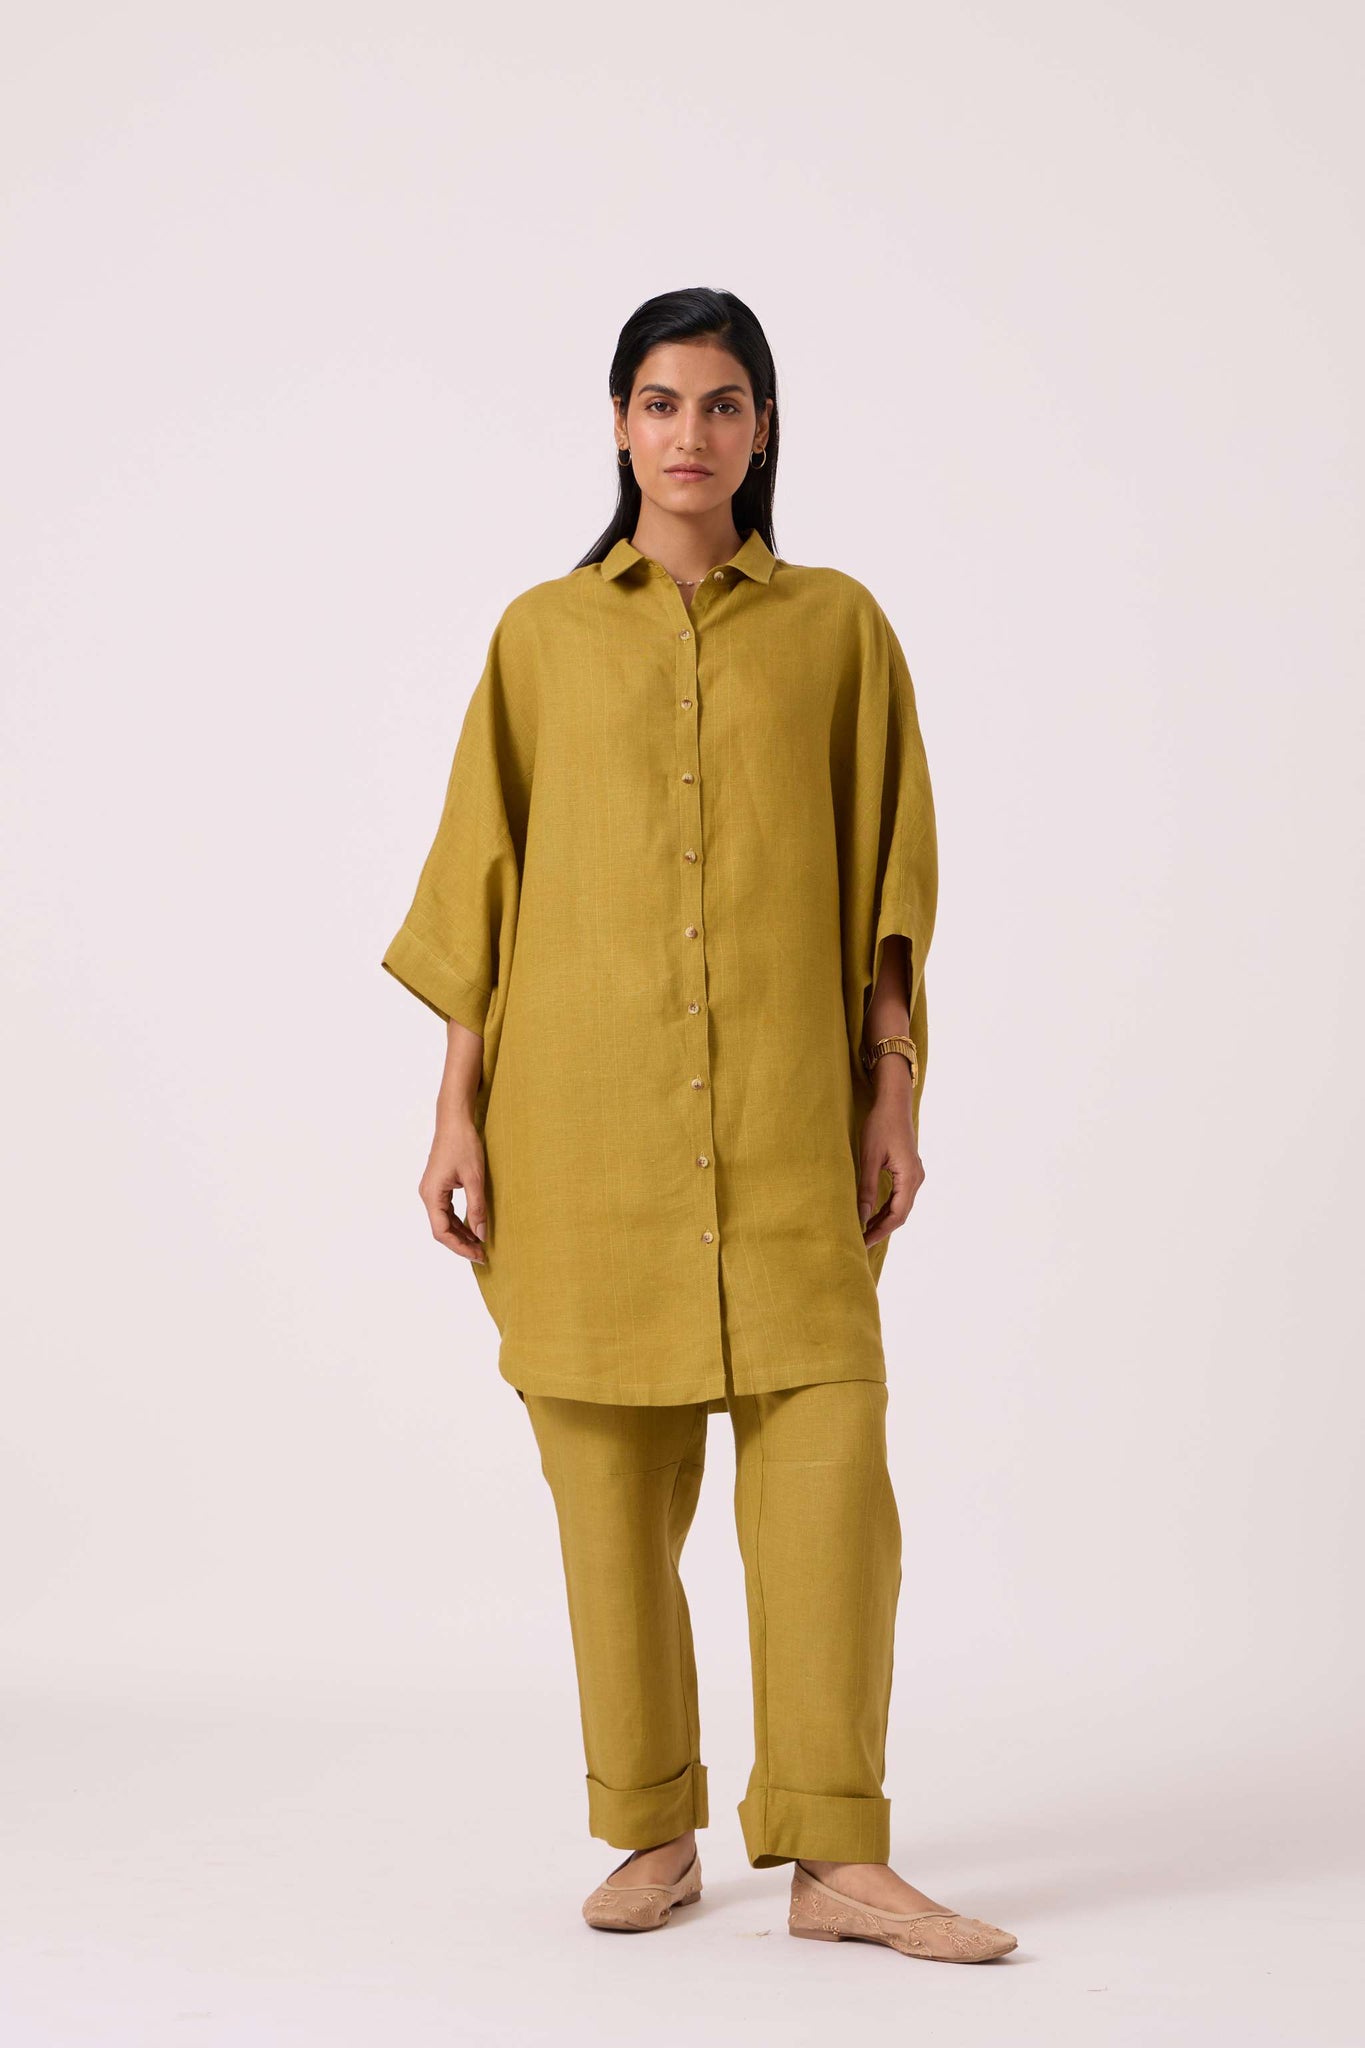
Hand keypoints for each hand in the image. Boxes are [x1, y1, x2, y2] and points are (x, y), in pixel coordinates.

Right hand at [419, 1116, 488, 1263]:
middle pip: (441, 1229)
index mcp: (432, 1195)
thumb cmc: (463, 1145)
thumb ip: (477, 1208)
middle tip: (482, 1254)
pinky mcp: (438, 1185)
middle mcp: (427, 1195)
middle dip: (461, 1243)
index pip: (441, 1232)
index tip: (478, 1255)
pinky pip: (445, 1210)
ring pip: (443, 1221)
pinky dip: (458, 1221)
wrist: (454, 1121)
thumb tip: (481, 1234)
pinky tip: (472, 1227)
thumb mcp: (474, 1178)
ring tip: (479, 1244)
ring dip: (460, 1233)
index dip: (460, 1247)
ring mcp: (431, 1190)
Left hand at [857, 1060, 923, 1247]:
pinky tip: (872, 1214)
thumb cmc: (880, 1125)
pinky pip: (899, 1196)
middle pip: (900, 1214)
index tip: (862, 1242)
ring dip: (883, 1220)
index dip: (879, 1231)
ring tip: (863, 1232)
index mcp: (910, 1177)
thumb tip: (861, 1217)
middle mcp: (916, 1178)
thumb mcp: (869, 1157)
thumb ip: (866, 1189)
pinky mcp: (909, 1170)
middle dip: (881, 1229)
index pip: (896, 1215)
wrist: (893, 1103)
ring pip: (900, 1206)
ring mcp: (915, 1175)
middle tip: (860, 1242)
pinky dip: (886, 1208)